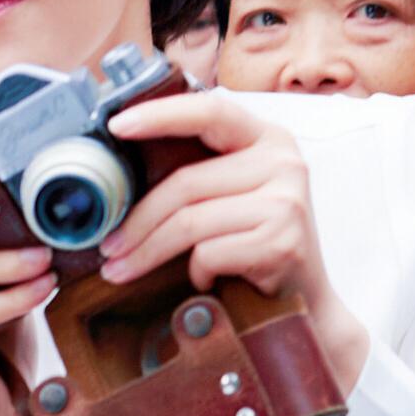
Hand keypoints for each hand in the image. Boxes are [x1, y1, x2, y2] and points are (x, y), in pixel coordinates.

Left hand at [99, 89, 368, 396]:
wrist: (305, 304)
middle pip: (186, 183)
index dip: (160, 115)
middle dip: (137, 220)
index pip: (210, 111)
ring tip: (123, 270)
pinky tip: (205, 280)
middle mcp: (283, 162)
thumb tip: (122, 172)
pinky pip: (209, 253)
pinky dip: (196, 272)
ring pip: (190, 222)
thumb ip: (200, 172)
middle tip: (109, 246)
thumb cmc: (257, 246)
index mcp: (268, 139)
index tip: (117, 127)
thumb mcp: (235, 195)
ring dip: (148, 252)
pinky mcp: (282, 242)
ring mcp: (287, 202)